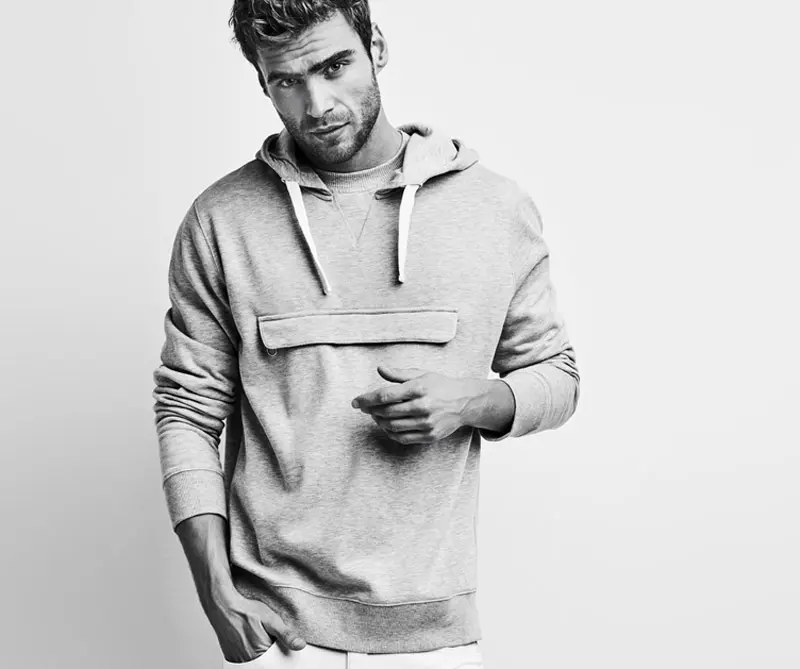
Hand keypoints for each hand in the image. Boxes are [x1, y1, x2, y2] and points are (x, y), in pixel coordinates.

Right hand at [207, 591, 305, 662]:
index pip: (276, 661)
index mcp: (260, 653)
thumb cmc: (246, 610)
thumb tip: (300, 645)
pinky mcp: (231, 656)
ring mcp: (238, 660)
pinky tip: (249, 638)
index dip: (280, 650)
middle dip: (270, 651)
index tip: (278, 641)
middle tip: (265, 634)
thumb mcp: (271, 619)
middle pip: (266, 662)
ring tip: (257, 634)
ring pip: (256, 660)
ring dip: (260, 651)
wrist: (223, 605)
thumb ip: (286, 634)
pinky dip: (250, 651)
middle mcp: (248, 660)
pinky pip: (245, 659)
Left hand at [351, 365, 479, 444]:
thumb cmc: (440, 386)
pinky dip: (390, 433)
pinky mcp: (429, 436)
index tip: (355, 402)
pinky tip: (386, 426)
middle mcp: (423, 406)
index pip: (385, 395)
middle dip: (370, 410)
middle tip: (364, 408)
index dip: (367, 399)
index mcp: (419, 388)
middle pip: (386, 412)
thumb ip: (399, 374)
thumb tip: (379, 369)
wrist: (465, 402)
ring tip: (375, 415)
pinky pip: (403, 438)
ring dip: (379, 421)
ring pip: (392, 426)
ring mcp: (426, 423)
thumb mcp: (421, 374)